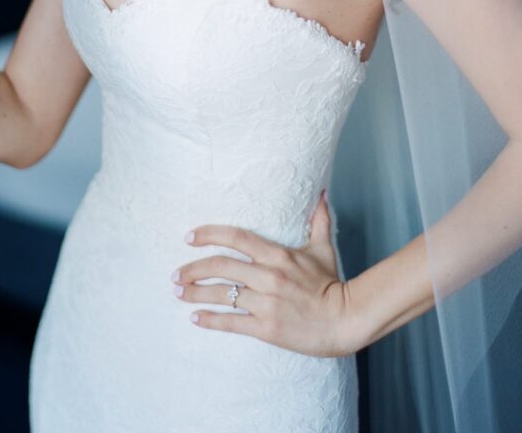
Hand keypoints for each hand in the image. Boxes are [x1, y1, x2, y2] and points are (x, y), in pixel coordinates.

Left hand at [172, 189, 359, 356]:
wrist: (345, 320)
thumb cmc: (332, 284)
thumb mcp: (323, 249)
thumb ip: (318, 220)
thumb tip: (321, 193)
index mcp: (277, 254)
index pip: (236, 237)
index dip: (209, 234)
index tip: (189, 236)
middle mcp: (268, 276)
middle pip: (221, 266)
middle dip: (193, 269)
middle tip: (175, 273)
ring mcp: (266, 302)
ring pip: (222, 294)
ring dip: (195, 294)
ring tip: (178, 293)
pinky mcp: (266, 327)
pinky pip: (232, 323)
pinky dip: (210, 320)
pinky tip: (195, 319)